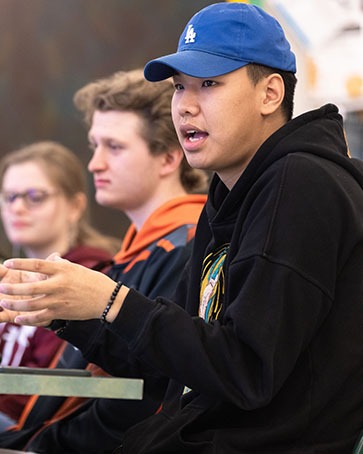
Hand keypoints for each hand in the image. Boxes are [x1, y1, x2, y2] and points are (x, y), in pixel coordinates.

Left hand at [0, 255, 127, 325]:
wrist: (106, 299)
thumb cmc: (92, 281)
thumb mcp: (76, 268)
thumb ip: (61, 265)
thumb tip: (51, 259)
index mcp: (63, 270)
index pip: (38, 264)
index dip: (21, 263)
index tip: (8, 262)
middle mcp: (59, 284)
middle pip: (30, 286)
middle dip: (12, 289)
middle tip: (1, 288)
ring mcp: (59, 300)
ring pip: (31, 304)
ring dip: (15, 304)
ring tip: (4, 302)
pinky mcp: (61, 312)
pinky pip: (40, 317)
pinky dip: (27, 319)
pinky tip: (17, 318)